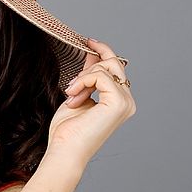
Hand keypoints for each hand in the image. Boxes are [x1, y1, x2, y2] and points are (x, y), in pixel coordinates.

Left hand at [44, 39, 135, 165]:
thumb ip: (88, 75)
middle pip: (114, 63)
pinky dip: (83, 81)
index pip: (116, 67)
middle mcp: (127, 101)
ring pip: (106, 67)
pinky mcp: (119, 102)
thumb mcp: (78, 94)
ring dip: (82, 78)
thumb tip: (93, 53)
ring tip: (70, 95)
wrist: (65, 150)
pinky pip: (101, 76)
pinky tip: (73, 95)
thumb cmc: (68, 131)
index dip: (103, 51)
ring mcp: (126, 102)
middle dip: (89, 67)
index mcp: (120, 100)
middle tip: (71, 86)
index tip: (87, 41)